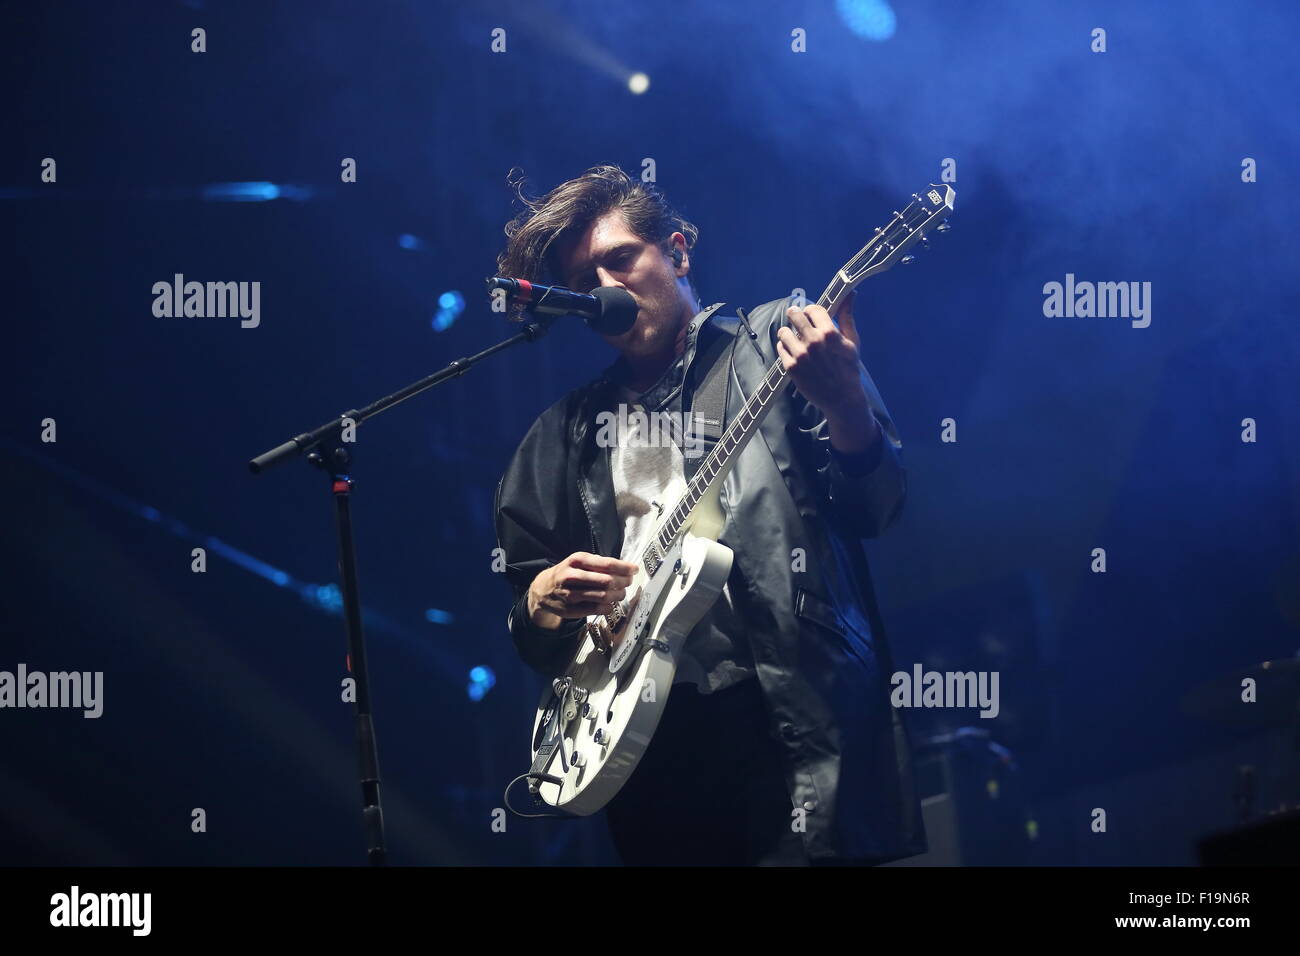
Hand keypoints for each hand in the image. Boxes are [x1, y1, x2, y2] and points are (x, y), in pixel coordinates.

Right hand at [527, 552, 637, 630]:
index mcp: (577, 560)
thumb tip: (625, 568)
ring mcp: (571, 594)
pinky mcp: (572, 609)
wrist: (543, 589)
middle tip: (628, 582)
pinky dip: (609, 607)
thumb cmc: (567, 573)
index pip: (607, 564)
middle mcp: (573, 576)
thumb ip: (599, 564)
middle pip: (607, 581)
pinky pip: (598, 609)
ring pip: (604, 596)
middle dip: (623, 582)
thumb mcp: (579, 562)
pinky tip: (610, 603)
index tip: (634, 570)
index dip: (624, 568)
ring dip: (618, 595)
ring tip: (621, 593)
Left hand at [776, 291, 880, 452]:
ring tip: (797, 341)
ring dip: (789, 334)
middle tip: (798, 322)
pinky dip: (786, 349)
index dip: (811, 312)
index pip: (812, 308)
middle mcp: (813, 342)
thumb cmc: (849, 369)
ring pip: (784, 331)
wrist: (842, 398)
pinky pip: (781, 348)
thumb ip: (847, 316)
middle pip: (794, 315)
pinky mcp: (791, 367)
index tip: (812, 316)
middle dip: (796, 316)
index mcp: (830, 333)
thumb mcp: (852, 342)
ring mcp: (800, 355)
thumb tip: (851, 294)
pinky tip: (795, 354)